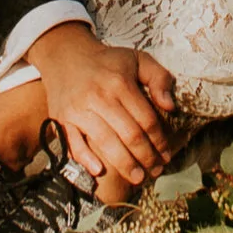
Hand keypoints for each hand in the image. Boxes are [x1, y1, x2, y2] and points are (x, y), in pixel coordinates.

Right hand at [29, 25, 179, 188]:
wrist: (66, 54)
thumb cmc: (107, 61)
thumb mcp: (137, 59)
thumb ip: (159, 78)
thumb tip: (170, 107)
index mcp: (120, 83)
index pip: (146, 119)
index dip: (160, 141)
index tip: (166, 155)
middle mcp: (99, 96)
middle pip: (129, 134)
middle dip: (146, 157)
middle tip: (156, 171)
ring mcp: (79, 109)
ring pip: (106, 142)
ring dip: (124, 164)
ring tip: (138, 178)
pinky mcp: (62, 118)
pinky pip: (73, 143)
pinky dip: (86, 159)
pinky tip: (99, 171)